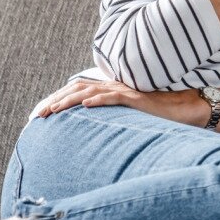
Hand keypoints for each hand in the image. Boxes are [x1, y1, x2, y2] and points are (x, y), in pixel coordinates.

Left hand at [38, 79, 206, 127]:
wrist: (182, 109)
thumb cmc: (155, 117)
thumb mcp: (126, 118)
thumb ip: (108, 120)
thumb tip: (88, 132)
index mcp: (109, 90)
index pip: (76, 90)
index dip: (56, 99)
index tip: (39, 114)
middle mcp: (114, 87)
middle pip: (76, 88)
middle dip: (54, 101)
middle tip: (37, 116)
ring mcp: (124, 91)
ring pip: (90, 92)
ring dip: (68, 101)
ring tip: (52, 111)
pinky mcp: (135, 98)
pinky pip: (113, 97)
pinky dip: (98, 101)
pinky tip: (85, 107)